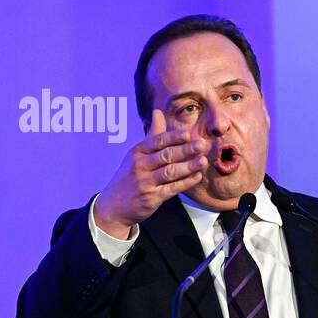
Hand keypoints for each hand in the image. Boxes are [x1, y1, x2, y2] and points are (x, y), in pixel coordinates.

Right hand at [93, 109, 209, 238]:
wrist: (114, 206)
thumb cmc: (129, 176)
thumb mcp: (136, 154)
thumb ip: (151, 135)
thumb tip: (158, 112)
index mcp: (137, 152)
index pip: (157, 141)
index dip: (174, 138)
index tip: (189, 134)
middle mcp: (139, 166)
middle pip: (166, 156)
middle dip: (185, 150)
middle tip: (202, 145)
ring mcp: (145, 183)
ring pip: (170, 172)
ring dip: (189, 166)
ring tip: (203, 161)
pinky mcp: (151, 197)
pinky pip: (172, 188)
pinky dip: (186, 182)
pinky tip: (197, 176)